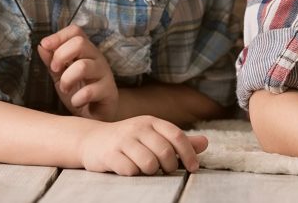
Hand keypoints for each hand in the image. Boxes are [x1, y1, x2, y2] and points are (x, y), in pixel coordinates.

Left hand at [38, 25, 117, 120]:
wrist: (98, 117)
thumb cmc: (79, 93)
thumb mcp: (61, 76)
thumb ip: (52, 62)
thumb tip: (41, 46)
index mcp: (85, 52)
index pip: (75, 31)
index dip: (59, 35)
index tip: (45, 45)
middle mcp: (97, 59)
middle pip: (80, 42)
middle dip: (61, 55)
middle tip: (54, 70)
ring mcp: (104, 74)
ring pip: (83, 66)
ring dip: (67, 79)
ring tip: (64, 89)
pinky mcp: (109, 92)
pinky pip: (91, 91)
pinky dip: (77, 98)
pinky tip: (76, 102)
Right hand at [79, 116, 208, 174]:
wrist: (92, 140)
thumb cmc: (129, 140)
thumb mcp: (153, 135)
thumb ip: (178, 141)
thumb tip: (205, 143)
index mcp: (151, 121)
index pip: (176, 135)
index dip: (189, 153)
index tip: (194, 168)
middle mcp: (138, 127)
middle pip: (165, 152)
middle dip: (169, 167)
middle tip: (164, 171)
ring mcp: (123, 140)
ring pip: (149, 164)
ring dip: (150, 172)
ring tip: (144, 169)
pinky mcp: (110, 154)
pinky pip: (131, 171)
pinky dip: (133, 174)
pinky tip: (129, 169)